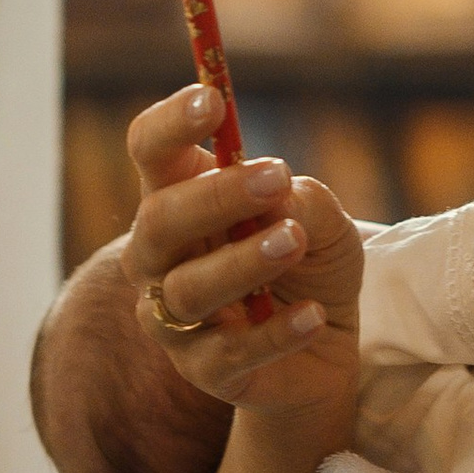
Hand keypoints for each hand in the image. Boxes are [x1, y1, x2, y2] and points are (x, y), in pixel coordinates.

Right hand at [121, 83, 363, 430]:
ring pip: (187, 289)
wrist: (323, 346)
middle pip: (158, 220)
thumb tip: (279, 195)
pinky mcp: (203, 371)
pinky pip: (230, 353)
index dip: (172, 123)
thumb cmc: (309, 264)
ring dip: (243, 261)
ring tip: (295, 240)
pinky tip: (316, 315)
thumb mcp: (323, 220)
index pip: (150, 150)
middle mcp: (160, 257)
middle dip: (215, 196)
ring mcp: (173, 318)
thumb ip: (304, 200)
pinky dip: (276, 332)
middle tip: (275, 176)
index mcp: (179, 198)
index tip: (212, 101)